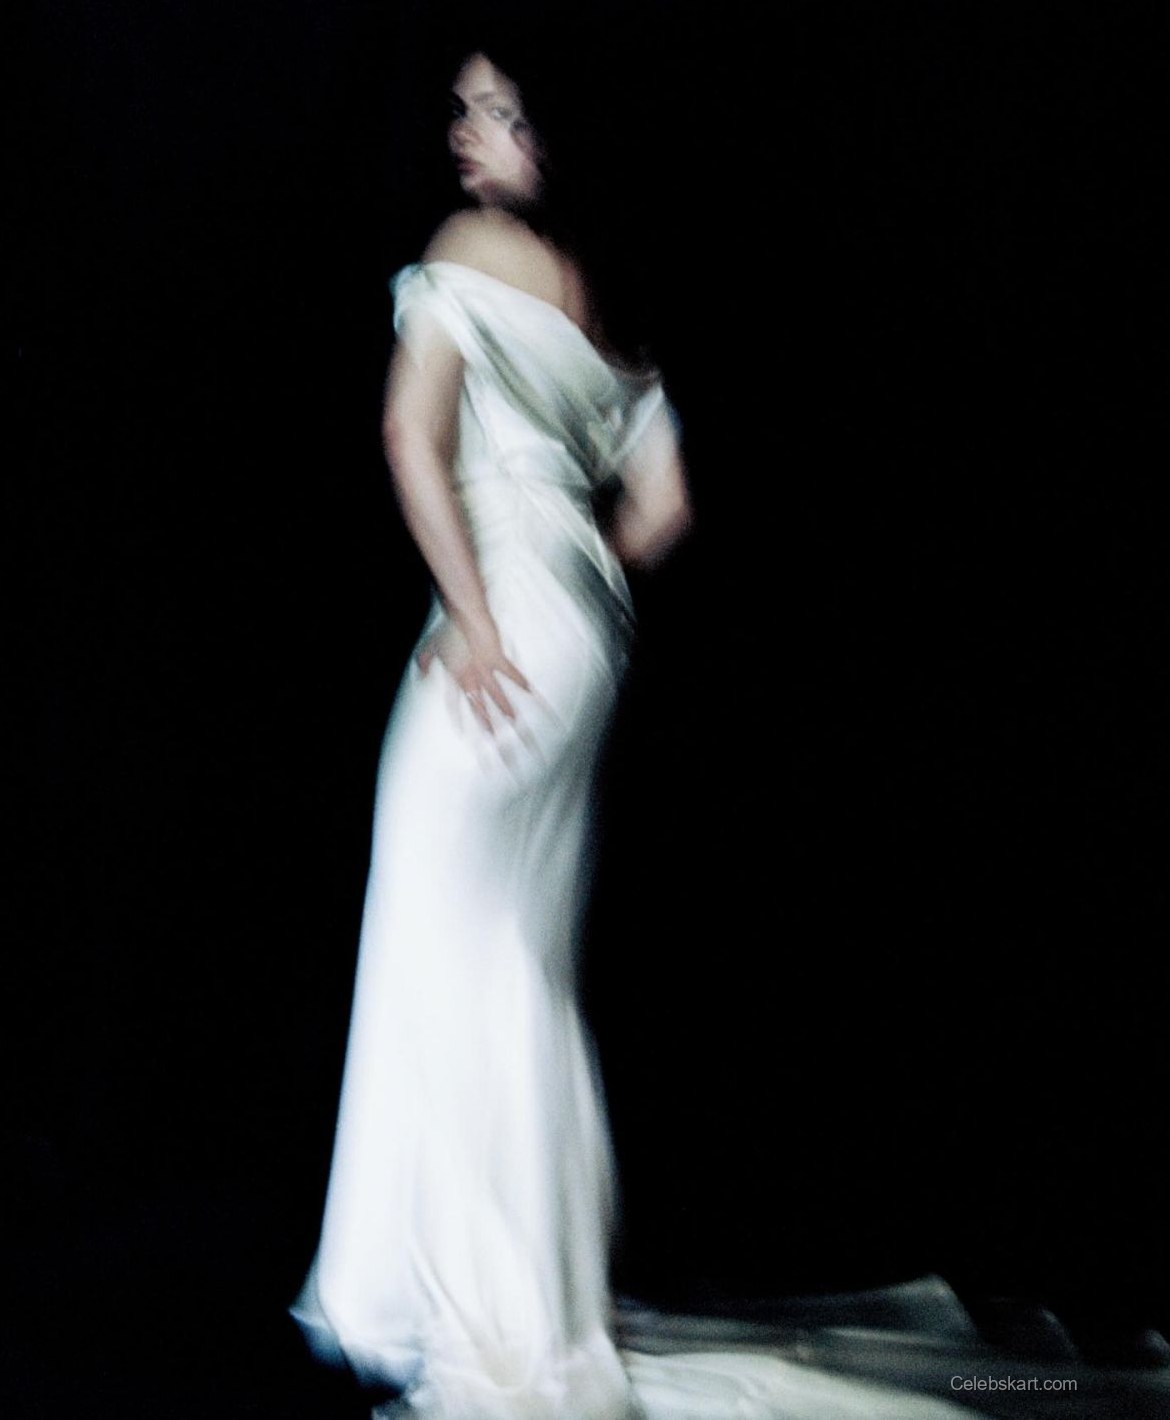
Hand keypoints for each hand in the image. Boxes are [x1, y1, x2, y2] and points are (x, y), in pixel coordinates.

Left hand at [416, 617, 533, 736]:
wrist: (464, 616)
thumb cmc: (448, 629)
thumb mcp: (430, 646)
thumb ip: (424, 661)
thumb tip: (422, 674)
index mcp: (455, 678)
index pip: (455, 705)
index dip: (459, 720)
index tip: (463, 734)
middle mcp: (471, 678)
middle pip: (479, 707)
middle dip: (486, 725)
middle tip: (494, 740)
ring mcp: (485, 670)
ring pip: (497, 695)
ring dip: (506, 710)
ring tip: (515, 723)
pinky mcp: (498, 659)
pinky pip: (511, 673)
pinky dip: (521, 682)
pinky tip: (532, 692)